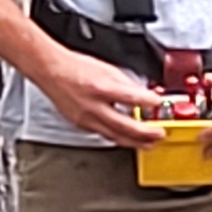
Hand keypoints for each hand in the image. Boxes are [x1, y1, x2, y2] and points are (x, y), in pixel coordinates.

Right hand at [33, 42, 170, 145]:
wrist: (52, 71)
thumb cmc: (77, 68)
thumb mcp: (108, 69)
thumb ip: (128, 84)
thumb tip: (146, 94)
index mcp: (101, 88)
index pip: (131, 98)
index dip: (149, 103)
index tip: (159, 104)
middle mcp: (93, 106)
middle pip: (125, 126)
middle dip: (146, 133)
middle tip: (160, 134)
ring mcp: (85, 118)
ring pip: (114, 136)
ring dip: (134, 142)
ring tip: (148, 143)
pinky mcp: (81, 125)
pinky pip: (103, 134)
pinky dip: (118, 137)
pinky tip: (127, 137)